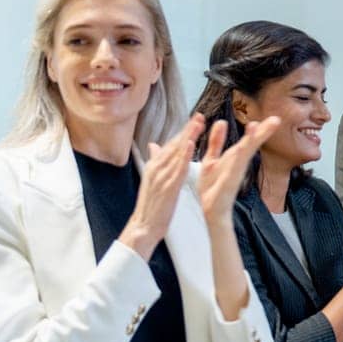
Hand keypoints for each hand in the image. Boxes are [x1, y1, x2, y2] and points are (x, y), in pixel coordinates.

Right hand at [120, 115, 202, 258]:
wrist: (143, 226)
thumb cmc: (151, 205)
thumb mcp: (153, 180)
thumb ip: (155, 161)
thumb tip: (153, 145)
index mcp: (154, 166)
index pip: (170, 145)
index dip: (183, 132)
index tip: (194, 119)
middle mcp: (156, 168)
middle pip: (174, 145)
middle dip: (187, 129)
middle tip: (199, 115)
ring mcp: (161, 177)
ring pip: (177, 153)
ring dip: (188, 137)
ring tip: (198, 123)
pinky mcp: (168, 187)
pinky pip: (178, 169)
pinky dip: (184, 156)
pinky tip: (191, 145)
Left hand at [197, 115, 281, 222]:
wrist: (210, 211)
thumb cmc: (212, 187)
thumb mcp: (212, 159)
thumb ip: (216, 141)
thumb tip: (221, 121)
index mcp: (233, 159)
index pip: (248, 142)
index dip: (258, 130)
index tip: (273, 119)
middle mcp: (235, 167)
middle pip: (249, 147)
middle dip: (261, 134)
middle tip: (276, 121)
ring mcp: (231, 177)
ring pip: (241, 157)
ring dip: (249, 144)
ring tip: (257, 129)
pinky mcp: (225, 187)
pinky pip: (230, 172)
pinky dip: (233, 162)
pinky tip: (239, 150)